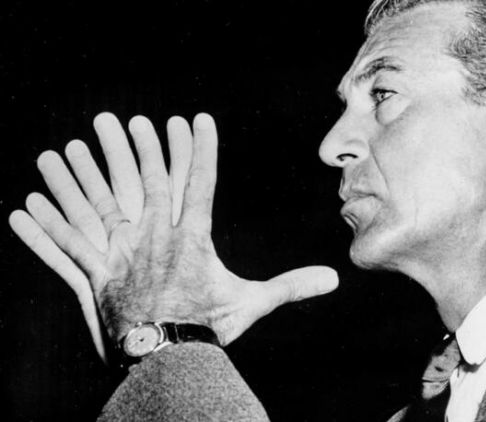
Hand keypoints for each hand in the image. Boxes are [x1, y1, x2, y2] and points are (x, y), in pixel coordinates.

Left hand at [9, 112, 337, 360]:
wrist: (165, 357)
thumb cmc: (208, 327)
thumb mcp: (252, 303)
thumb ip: (290, 285)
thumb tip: (334, 278)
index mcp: (190, 239)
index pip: (198, 183)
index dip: (198, 150)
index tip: (195, 120)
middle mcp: (152, 238)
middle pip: (142, 184)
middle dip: (134, 149)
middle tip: (123, 119)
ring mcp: (120, 254)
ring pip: (97, 207)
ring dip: (80, 177)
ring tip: (62, 148)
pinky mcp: (94, 276)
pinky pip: (64, 247)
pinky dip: (42, 228)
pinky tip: (22, 208)